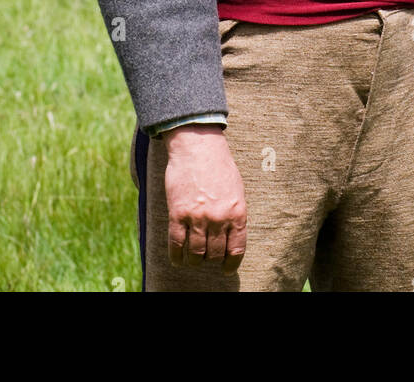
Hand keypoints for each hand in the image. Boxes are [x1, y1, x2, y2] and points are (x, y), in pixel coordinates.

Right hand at [162, 125, 246, 273]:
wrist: (197, 145)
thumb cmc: (219, 164)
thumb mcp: (236, 188)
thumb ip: (235, 212)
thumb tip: (232, 235)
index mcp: (237, 212)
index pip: (236, 250)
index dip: (230, 264)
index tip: (225, 268)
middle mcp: (219, 218)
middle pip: (215, 254)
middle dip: (211, 259)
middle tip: (206, 257)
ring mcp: (198, 217)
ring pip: (196, 253)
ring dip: (194, 260)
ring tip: (193, 259)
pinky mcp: (178, 213)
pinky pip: (176, 244)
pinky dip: (176, 256)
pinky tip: (177, 260)